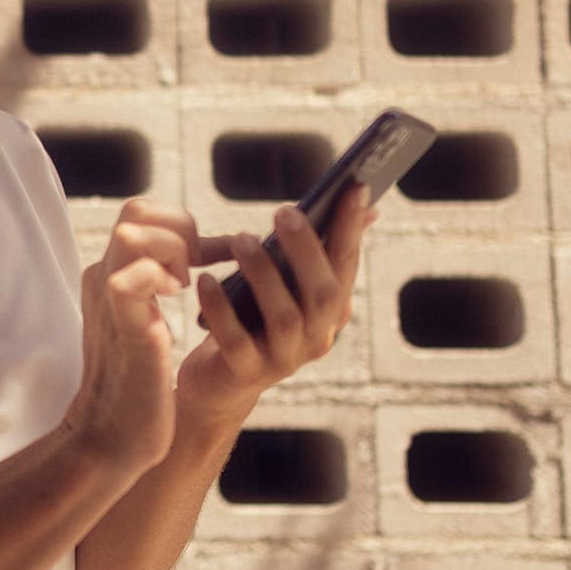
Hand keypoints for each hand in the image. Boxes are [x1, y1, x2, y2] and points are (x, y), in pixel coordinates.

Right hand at [57, 198, 229, 475]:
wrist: (113, 436)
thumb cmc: (139, 384)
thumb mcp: (146, 321)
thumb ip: (158, 285)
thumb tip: (199, 255)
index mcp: (109, 274)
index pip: (141, 214)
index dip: (183, 224)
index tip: (213, 255)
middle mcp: (103, 277)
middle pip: (136, 211)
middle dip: (179, 228)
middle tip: (197, 267)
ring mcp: (109, 299)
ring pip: (132, 232)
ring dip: (172, 250)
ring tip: (184, 283)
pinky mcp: (122, 325)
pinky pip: (132, 278)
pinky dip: (162, 279)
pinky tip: (177, 301)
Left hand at [180, 184, 375, 427]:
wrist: (220, 383)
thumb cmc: (253, 319)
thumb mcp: (287, 285)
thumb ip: (315, 250)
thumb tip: (366, 206)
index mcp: (331, 310)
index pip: (347, 265)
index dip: (351, 228)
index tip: (355, 186)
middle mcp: (317, 337)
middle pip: (323, 293)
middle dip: (307, 249)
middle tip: (284, 211)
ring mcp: (284, 359)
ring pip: (284, 317)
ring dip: (264, 275)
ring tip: (242, 240)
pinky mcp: (246, 373)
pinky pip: (236, 340)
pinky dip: (221, 309)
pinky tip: (205, 281)